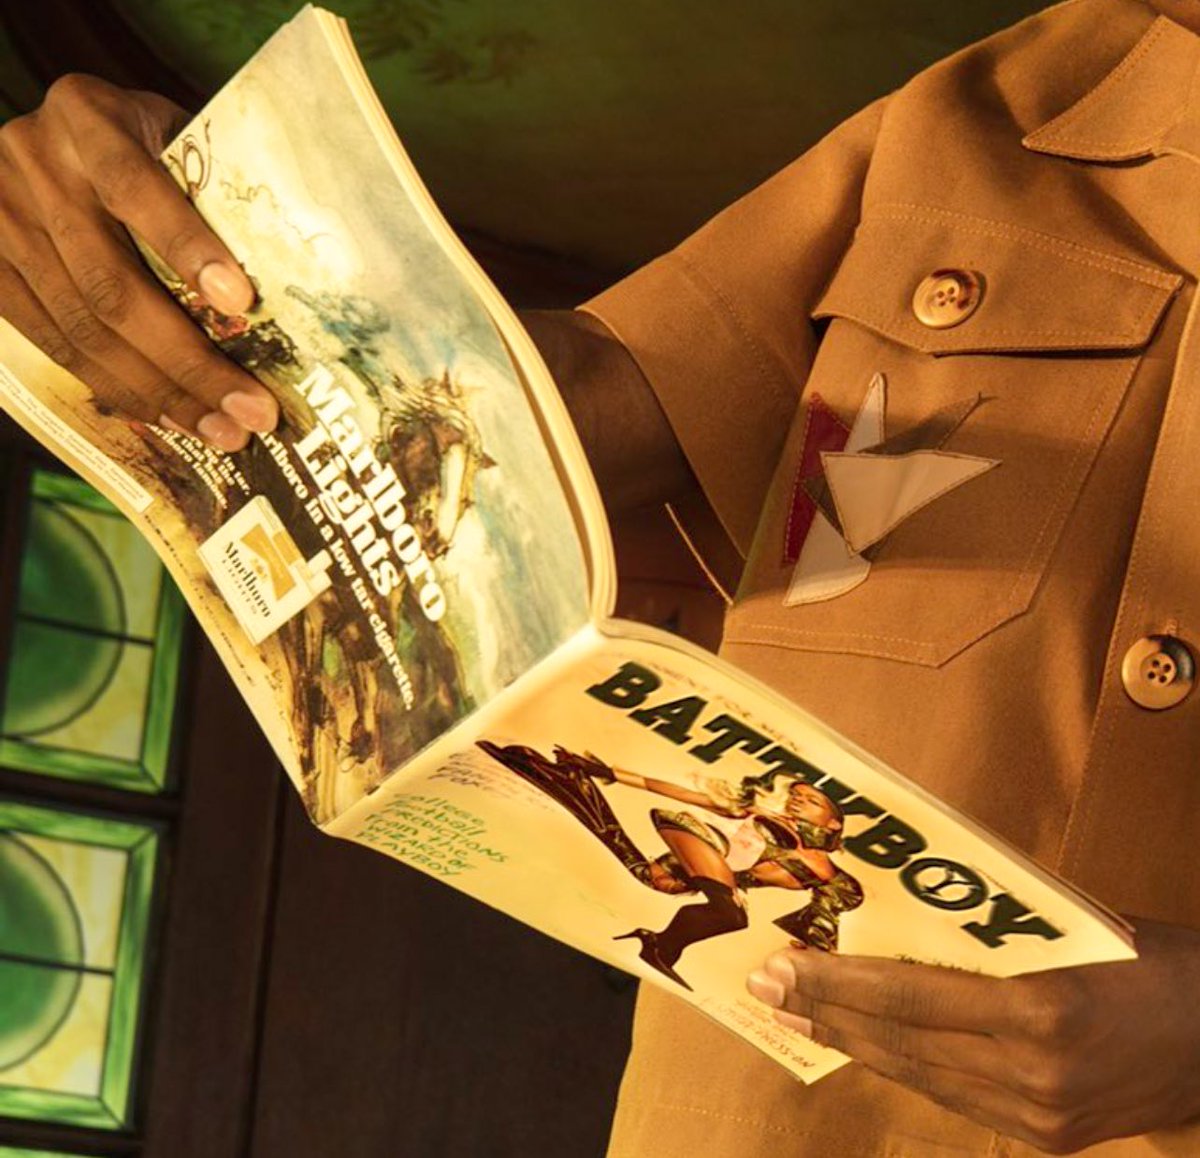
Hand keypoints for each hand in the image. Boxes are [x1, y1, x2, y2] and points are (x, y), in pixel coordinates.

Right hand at [0, 74, 277, 448]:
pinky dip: (117, 388)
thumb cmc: (132, 141)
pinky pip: (54, 345)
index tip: (241, 302)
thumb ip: (209, 183)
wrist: (36, 138)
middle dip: (189, 361)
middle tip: (251, 411)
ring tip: (220, 430)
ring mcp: (2, 223)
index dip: (187, 247)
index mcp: (88, 119)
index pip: (135, 186)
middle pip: (112, 286)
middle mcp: (35, 167)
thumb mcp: (167, 132)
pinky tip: (168, 416)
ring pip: (84, 329)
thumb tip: (290, 275)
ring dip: (160, 392)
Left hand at [746, 919, 1199, 1152]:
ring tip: (797, 1012)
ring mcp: (1038, 1117)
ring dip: (852, 1040)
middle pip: (901, 1040)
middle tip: (764, 985)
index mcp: (1043, 1012)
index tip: (781, 967)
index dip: (838, 983)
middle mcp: (1033, 1074)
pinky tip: (864, 1043)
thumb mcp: (1082, 930)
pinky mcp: (1046, 1141)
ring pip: (918, 1075)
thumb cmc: (1162, 967)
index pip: (911, 996)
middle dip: (824, 1011)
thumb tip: (914, 911)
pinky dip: (902, 1066)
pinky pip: (951, 1096)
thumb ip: (1000, 932)